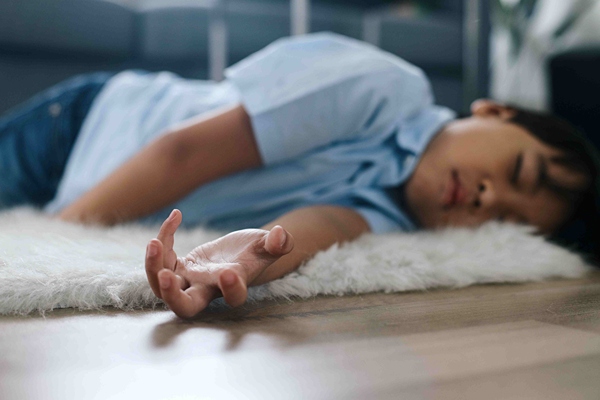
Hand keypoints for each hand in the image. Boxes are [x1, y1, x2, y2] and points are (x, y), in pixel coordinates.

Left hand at [145, 209, 293, 317]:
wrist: (242, 252)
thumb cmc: (259, 250)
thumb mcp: (270, 244)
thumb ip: (279, 243)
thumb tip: (281, 236)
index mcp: (235, 285)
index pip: (233, 298)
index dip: (231, 290)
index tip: (229, 272)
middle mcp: (208, 289)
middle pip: (185, 307)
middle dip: (172, 296)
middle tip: (165, 277)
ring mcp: (189, 280)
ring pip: (161, 287)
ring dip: (152, 267)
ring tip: (154, 241)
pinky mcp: (178, 266)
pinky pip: (162, 259)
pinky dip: (164, 237)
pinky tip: (176, 215)